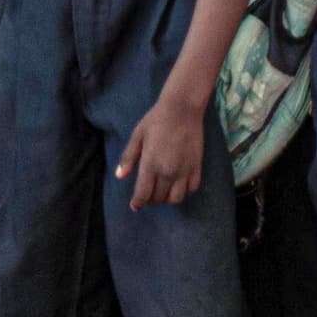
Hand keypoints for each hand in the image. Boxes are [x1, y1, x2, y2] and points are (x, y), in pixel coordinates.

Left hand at [117, 89, 209, 210]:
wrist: (182, 110)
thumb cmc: (155, 120)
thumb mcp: (137, 136)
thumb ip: (128, 158)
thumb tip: (120, 176)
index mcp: (150, 165)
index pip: (143, 193)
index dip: (138, 203)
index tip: (135, 206)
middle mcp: (168, 172)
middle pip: (159, 198)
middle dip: (151, 200)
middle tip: (147, 194)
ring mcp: (184, 171)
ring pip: (176, 198)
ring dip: (167, 199)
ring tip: (162, 191)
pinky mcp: (197, 167)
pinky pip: (192, 189)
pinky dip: (184, 191)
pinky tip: (178, 184)